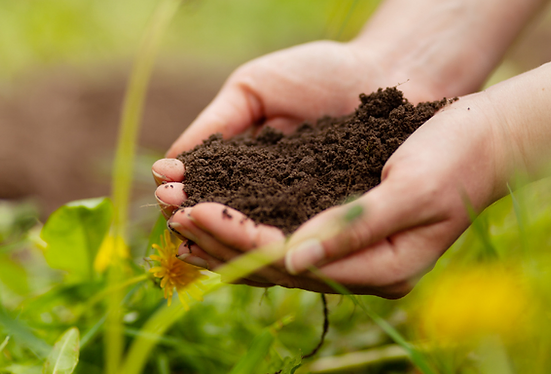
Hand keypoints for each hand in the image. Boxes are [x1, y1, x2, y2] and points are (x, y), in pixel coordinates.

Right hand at [153, 39, 445, 218]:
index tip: (166, 191)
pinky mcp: (331, 221)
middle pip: (224, 221)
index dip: (185, 194)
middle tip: (175, 213)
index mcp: (246, 167)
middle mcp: (269, 195)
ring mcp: (299, 211)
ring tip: (195, 226)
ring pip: (255, 237)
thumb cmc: (318, 72)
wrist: (383, 71)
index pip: (206, 190)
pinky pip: (297, 237)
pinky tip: (246, 241)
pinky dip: (268, 243)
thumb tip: (167, 164)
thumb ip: (215, 125)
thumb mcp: (253, 89)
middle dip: (196, 219)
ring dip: (222, 237)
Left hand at [154, 92, 505, 297]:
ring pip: (279, 255)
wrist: (487, 139)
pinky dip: (253, 226)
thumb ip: (357, 227)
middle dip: (225, 242)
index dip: (243, 241)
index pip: (299, 263)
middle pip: (280, 266)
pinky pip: (290, 235)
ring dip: (230, 239)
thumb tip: (294, 259)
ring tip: (182, 224)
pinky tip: (221, 217)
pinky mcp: (349, 230)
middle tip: (174, 217)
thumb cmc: (457, 158)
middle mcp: (366, 269)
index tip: (198, 214)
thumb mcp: (411, 190)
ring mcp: (357, 253)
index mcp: (385, 269)